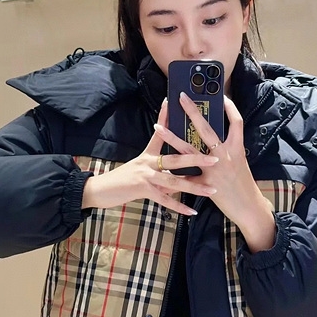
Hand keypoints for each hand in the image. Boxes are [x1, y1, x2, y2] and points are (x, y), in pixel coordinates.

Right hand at [81, 100, 218, 214]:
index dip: (166, 118)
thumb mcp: (137, 165)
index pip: (160, 133)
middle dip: (197, 159)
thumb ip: (154, 163)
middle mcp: (148, 163)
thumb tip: (171, 165)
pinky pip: (165, 201)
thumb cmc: (121, 178)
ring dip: (194, 187)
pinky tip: (192, 212)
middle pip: (175, 159)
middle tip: (215, 159)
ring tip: (211, 190)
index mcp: (148, 155)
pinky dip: (179, 207)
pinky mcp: (143, 191)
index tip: (174, 104)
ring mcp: (145, 177)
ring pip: (174, 182)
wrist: (101, 189)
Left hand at [154, 93, 275, 251]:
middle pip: (207, 128)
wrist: (249, 208)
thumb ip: (227, 150)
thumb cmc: (243, 185)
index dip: (229, 107)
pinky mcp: (205, 185)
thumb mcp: (238, 162)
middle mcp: (225, 156)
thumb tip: (214, 138)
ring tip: (157, 126)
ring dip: (171, 137)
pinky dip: (173, 175)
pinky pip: (185, 178)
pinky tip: (159, 169)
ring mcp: (214, 170)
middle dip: (193, 111)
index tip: (221, 95)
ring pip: (189, 149)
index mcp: (236, 148)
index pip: (236, 122)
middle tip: (180, 97)